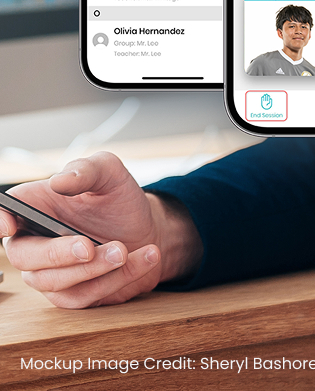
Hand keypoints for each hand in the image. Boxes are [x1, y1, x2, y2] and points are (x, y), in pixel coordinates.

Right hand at [0, 151, 201, 307]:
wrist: (147, 227)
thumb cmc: (119, 199)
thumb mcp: (110, 173)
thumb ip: (87, 170)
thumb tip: (60, 180)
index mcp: (36, 208)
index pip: (5, 214)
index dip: (1, 220)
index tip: (10, 225)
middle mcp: (36, 243)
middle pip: (25, 258)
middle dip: (58, 255)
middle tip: (89, 245)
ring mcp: (53, 273)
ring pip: (58, 283)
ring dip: (95, 268)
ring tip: (124, 249)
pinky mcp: (75, 294)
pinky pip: (88, 296)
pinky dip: (119, 277)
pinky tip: (145, 256)